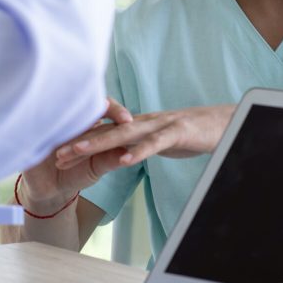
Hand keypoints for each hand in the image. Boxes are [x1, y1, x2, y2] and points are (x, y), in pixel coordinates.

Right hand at [17, 98, 134, 215]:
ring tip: (79, 114)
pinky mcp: (31, 134)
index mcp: (88, 123)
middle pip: (79, 101)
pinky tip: (48, 126)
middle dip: (91, 103)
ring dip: (67, 110)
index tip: (127, 120)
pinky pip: (34, 124)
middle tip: (105, 107)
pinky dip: (42, 123)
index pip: (102, 106)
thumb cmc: (76, 175)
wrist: (49, 191)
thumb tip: (130, 151)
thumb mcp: (96, 167)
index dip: (114, 110)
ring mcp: (50, 124)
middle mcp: (69, 119)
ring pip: (57, 109)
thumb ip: (110, 158)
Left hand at [53, 103, 234, 171]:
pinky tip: (125, 160)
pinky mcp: (178, 132)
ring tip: (77, 152)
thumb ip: (140, 145)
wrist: (227, 122)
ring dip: (99, 142)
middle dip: (79, 143)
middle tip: (55, 155)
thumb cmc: (194, 133)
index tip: (57, 154)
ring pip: (124, 134)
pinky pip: (155, 142)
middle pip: (106, 132)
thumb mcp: (160, 141)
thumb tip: (122, 154)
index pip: (105, 133)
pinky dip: (140, 151)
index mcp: (139, 125)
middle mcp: (144, 121)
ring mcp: (160, 125)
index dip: (81, 142)